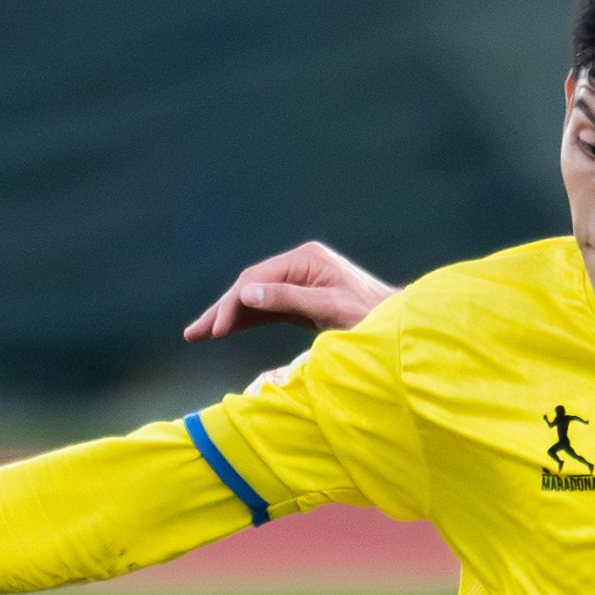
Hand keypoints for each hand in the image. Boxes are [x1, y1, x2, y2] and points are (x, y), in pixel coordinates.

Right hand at [183, 241, 390, 342]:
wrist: (402, 328)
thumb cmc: (374, 317)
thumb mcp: (330, 310)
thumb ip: (288, 300)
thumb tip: (245, 292)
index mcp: (306, 259)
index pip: (256, 279)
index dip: (232, 305)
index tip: (216, 331)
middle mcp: (300, 265)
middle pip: (249, 286)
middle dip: (220, 311)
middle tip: (192, 335)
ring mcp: (300, 282)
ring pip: (254, 298)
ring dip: (227, 317)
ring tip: (196, 335)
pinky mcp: (303, 301)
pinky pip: (267, 310)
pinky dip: (246, 321)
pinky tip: (224, 332)